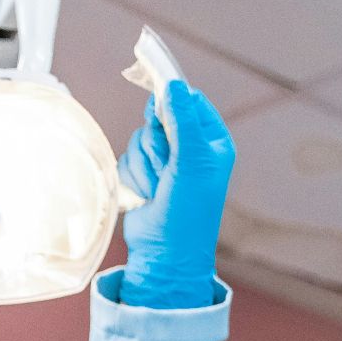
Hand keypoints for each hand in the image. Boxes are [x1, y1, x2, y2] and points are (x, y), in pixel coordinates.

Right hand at [117, 78, 234, 308]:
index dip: (171, 99)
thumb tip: (173, 84)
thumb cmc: (188, 212)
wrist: (165, 256)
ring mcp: (166, 164)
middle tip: (167, 168)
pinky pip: (128, 158)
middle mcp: (191, 149)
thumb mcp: (192, 162)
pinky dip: (134, 178)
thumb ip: (182, 121)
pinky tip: (147, 197)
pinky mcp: (144, 176)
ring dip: (146, 166)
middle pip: (159, 118)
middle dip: (157, 145)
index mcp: (213, 142)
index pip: (190, 102)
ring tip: (159, 190)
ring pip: (140, 139)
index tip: (155, 98)